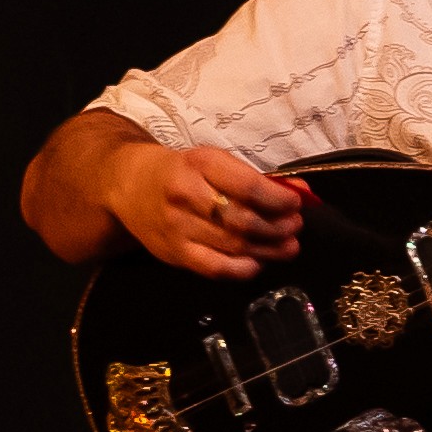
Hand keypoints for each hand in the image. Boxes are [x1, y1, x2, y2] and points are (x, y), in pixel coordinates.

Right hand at [106, 139, 309, 279]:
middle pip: (243, 220)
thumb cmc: (180, 171)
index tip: (297, 204)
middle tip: (295, 228)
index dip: (279, 200)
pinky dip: (243, 269)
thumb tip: (302, 193)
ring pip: (234, 246)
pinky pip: (216, 268)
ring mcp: (178, 228)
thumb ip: (257, 179)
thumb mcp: (214, 162)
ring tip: (288, 246)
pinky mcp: (174, 254)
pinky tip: (258, 262)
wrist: (129, 185)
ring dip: (269, 249)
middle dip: (278, 227)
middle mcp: (186, 195)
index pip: (248, 187)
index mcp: (200, 163)